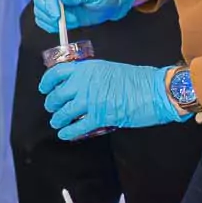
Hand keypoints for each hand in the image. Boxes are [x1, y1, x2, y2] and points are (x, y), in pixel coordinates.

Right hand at [32, 0, 138, 31]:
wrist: (109, 2)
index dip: (50, 1)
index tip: (57, 14)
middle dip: (49, 12)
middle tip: (61, 21)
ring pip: (40, 11)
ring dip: (52, 21)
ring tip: (72, 21)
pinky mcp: (54, 11)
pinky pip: (44, 21)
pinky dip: (51, 26)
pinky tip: (63, 26)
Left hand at [39, 57, 179, 141]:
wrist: (157, 91)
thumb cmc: (139, 80)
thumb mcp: (110, 69)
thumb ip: (92, 76)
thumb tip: (78, 85)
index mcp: (88, 68)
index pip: (57, 72)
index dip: (47, 82)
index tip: (44, 88)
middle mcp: (85, 82)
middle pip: (58, 94)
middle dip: (51, 103)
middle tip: (51, 107)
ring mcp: (91, 100)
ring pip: (64, 112)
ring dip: (58, 119)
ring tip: (56, 122)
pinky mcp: (100, 117)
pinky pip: (77, 126)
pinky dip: (69, 132)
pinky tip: (65, 134)